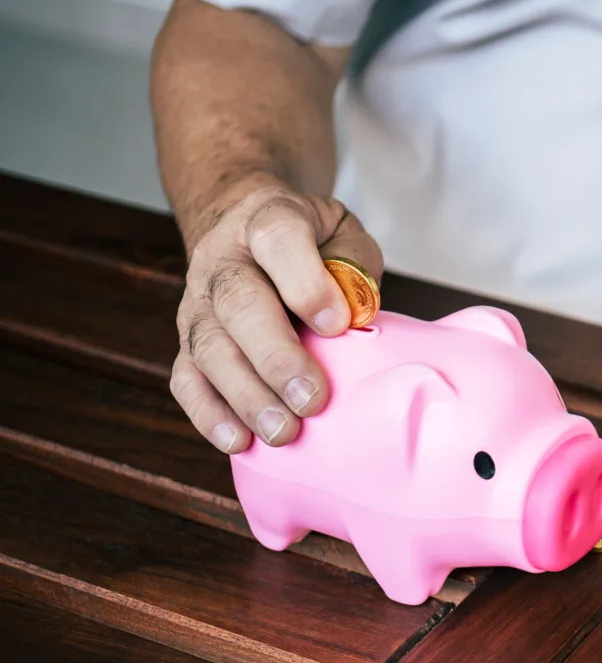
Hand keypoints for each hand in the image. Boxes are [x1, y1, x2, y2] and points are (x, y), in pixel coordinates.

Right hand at [170, 176, 382, 452]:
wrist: (242, 227)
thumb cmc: (310, 241)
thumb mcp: (342, 232)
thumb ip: (353, 265)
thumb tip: (354, 317)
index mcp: (267, 221)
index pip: (279, 241)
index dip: (306, 284)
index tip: (337, 325)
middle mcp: (223, 261)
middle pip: (238, 305)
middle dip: (275, 357)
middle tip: (311, 400)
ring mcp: (198, 303)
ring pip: (209, 348)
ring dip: (246, 396)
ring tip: (283, 432)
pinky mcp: (186, 342)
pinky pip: (186, 379)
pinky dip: (209, 414)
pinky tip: (238, 440)